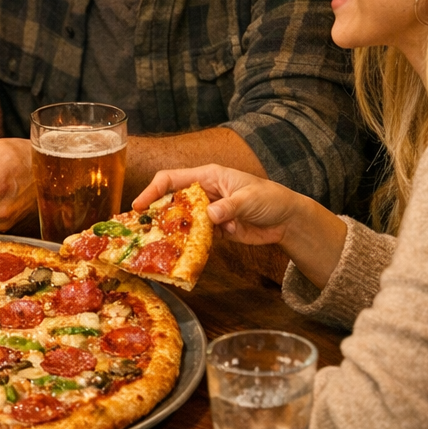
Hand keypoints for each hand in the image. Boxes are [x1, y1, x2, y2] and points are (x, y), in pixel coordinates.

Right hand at [135, 164, 304, 244]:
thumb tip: (210, 215)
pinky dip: (187, 243)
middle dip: (155, 213)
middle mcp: (203, 192)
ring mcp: (207, 212)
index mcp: (208, 176)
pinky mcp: (214, 229)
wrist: (287, 220)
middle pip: (171, 200)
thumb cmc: (270, 198)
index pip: (171, 178)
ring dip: (170, 231)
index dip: (152, 190)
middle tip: (140, 229)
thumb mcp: (249, 198)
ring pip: (180, 220)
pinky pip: (194, 235)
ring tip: (155, 244)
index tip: (139, 206)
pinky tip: (179, 252)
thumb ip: (229, 206)